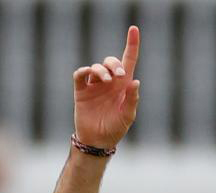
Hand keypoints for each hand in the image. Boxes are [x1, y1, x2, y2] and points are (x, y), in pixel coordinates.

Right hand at [72, 25, 140, 149]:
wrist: (98, 141)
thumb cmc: (116, 128)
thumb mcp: (128, 116)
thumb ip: (132, 99)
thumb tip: (135, 81)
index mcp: (123, 85)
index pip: (128, 60)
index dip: (132, 44)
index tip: (134, 29)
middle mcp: (109, 82)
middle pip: (111, 61)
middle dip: (115, 64)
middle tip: (119, 76)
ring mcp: (94, 85)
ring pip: (96, 67)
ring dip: (102, 70)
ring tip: (106, 80)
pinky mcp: (81, 90)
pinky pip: (80, 74)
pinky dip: (84, 71)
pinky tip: (89, 73)